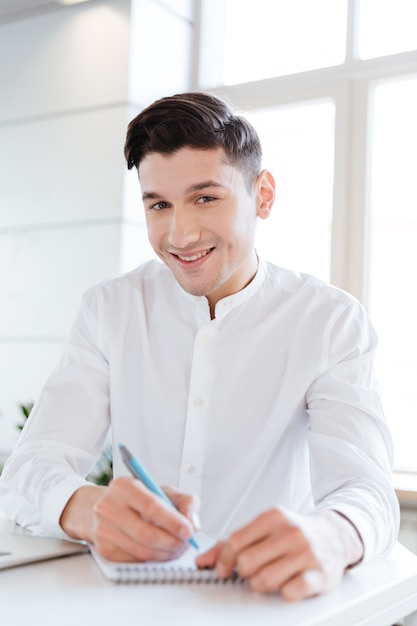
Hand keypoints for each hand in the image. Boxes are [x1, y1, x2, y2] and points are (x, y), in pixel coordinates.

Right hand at [60, 478, 199, 562]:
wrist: (100, 507)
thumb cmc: (135, 498)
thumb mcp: (160, 489)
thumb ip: (183, 500)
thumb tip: (193, 521)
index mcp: (124, 486)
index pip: (151, 506)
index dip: (173, 521)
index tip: (189, 530)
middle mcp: (109, 507)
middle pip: (146, 534)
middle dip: (172, 542)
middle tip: (186, 543)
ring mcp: (103, 530)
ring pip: (142, 551)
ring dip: (165, 554)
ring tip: (177, 548)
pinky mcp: (104, 550)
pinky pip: (135, 561)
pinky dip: (153, 559)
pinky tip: (161, 552)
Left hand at [196, 508, 362, 599]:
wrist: (334, 534)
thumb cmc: (294, 532)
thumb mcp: (265, 528)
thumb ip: (232, 542)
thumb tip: (203, 561)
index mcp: (273, 517)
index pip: (236, 541)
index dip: (224, 560)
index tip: (223, 569)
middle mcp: (290, 532)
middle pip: (247, 563)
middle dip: (244, 572)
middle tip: (252, 570)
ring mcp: (306, 553)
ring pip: (265, 580)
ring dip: (261, 584)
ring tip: (268, 577)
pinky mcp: (321, 575)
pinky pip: (291, 592)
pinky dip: (284, 592)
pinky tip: (288, 583)